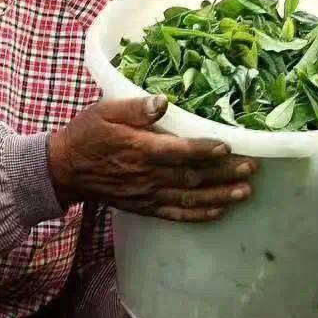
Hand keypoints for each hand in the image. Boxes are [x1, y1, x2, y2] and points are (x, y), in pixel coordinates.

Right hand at [49, 96, 256, 222]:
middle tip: (252, 169)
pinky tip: (219, 212)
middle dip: (224, 173)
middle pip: (193, 177)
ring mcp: (147, 194)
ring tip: (245, 192)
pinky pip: (175, 214)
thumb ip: (136, 108)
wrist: (65, 168)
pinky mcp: (145, 207)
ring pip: (190, 198)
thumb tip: (163, 101)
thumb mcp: (106, 111)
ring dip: (220, 196)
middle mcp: (148, 176)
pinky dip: (198, 215)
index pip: (179, 152)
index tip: (228, 147)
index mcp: (140, 150)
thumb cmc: (87, 133)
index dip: (205, 150)